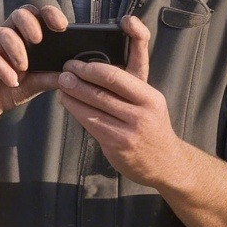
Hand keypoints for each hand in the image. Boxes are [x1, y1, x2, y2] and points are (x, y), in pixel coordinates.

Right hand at [0, 4, 67, 136]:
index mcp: (20, 37)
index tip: (61, 27)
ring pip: (2, 33)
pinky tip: (11, 80)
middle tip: (38, 42)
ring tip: (23, 71)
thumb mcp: (34, 85)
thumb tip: (73, 72)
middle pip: (18, 14)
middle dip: (31, 25)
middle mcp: (3, 36)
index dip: (49, 14)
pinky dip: (1, 67)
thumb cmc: (6, 92)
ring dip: (16, 50)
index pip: (34, 15)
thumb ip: (50, 77)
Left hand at [56, 15, 183, 186]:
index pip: (116, 77)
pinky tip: (68, 103)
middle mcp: (141, 114)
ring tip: (61, 86)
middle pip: (101, 92)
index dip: (91, 68)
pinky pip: (91, 124)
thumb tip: (94, 69)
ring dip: (72, 95)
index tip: (76, 64)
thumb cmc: (151, 127)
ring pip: (92, 109)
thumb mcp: (150, 103)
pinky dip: (76, 110)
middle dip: (77, 80)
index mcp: (150, 97)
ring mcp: (128, 132)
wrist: (165, 162)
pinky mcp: (116, 146)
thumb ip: (129, 88)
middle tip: (63, 72)